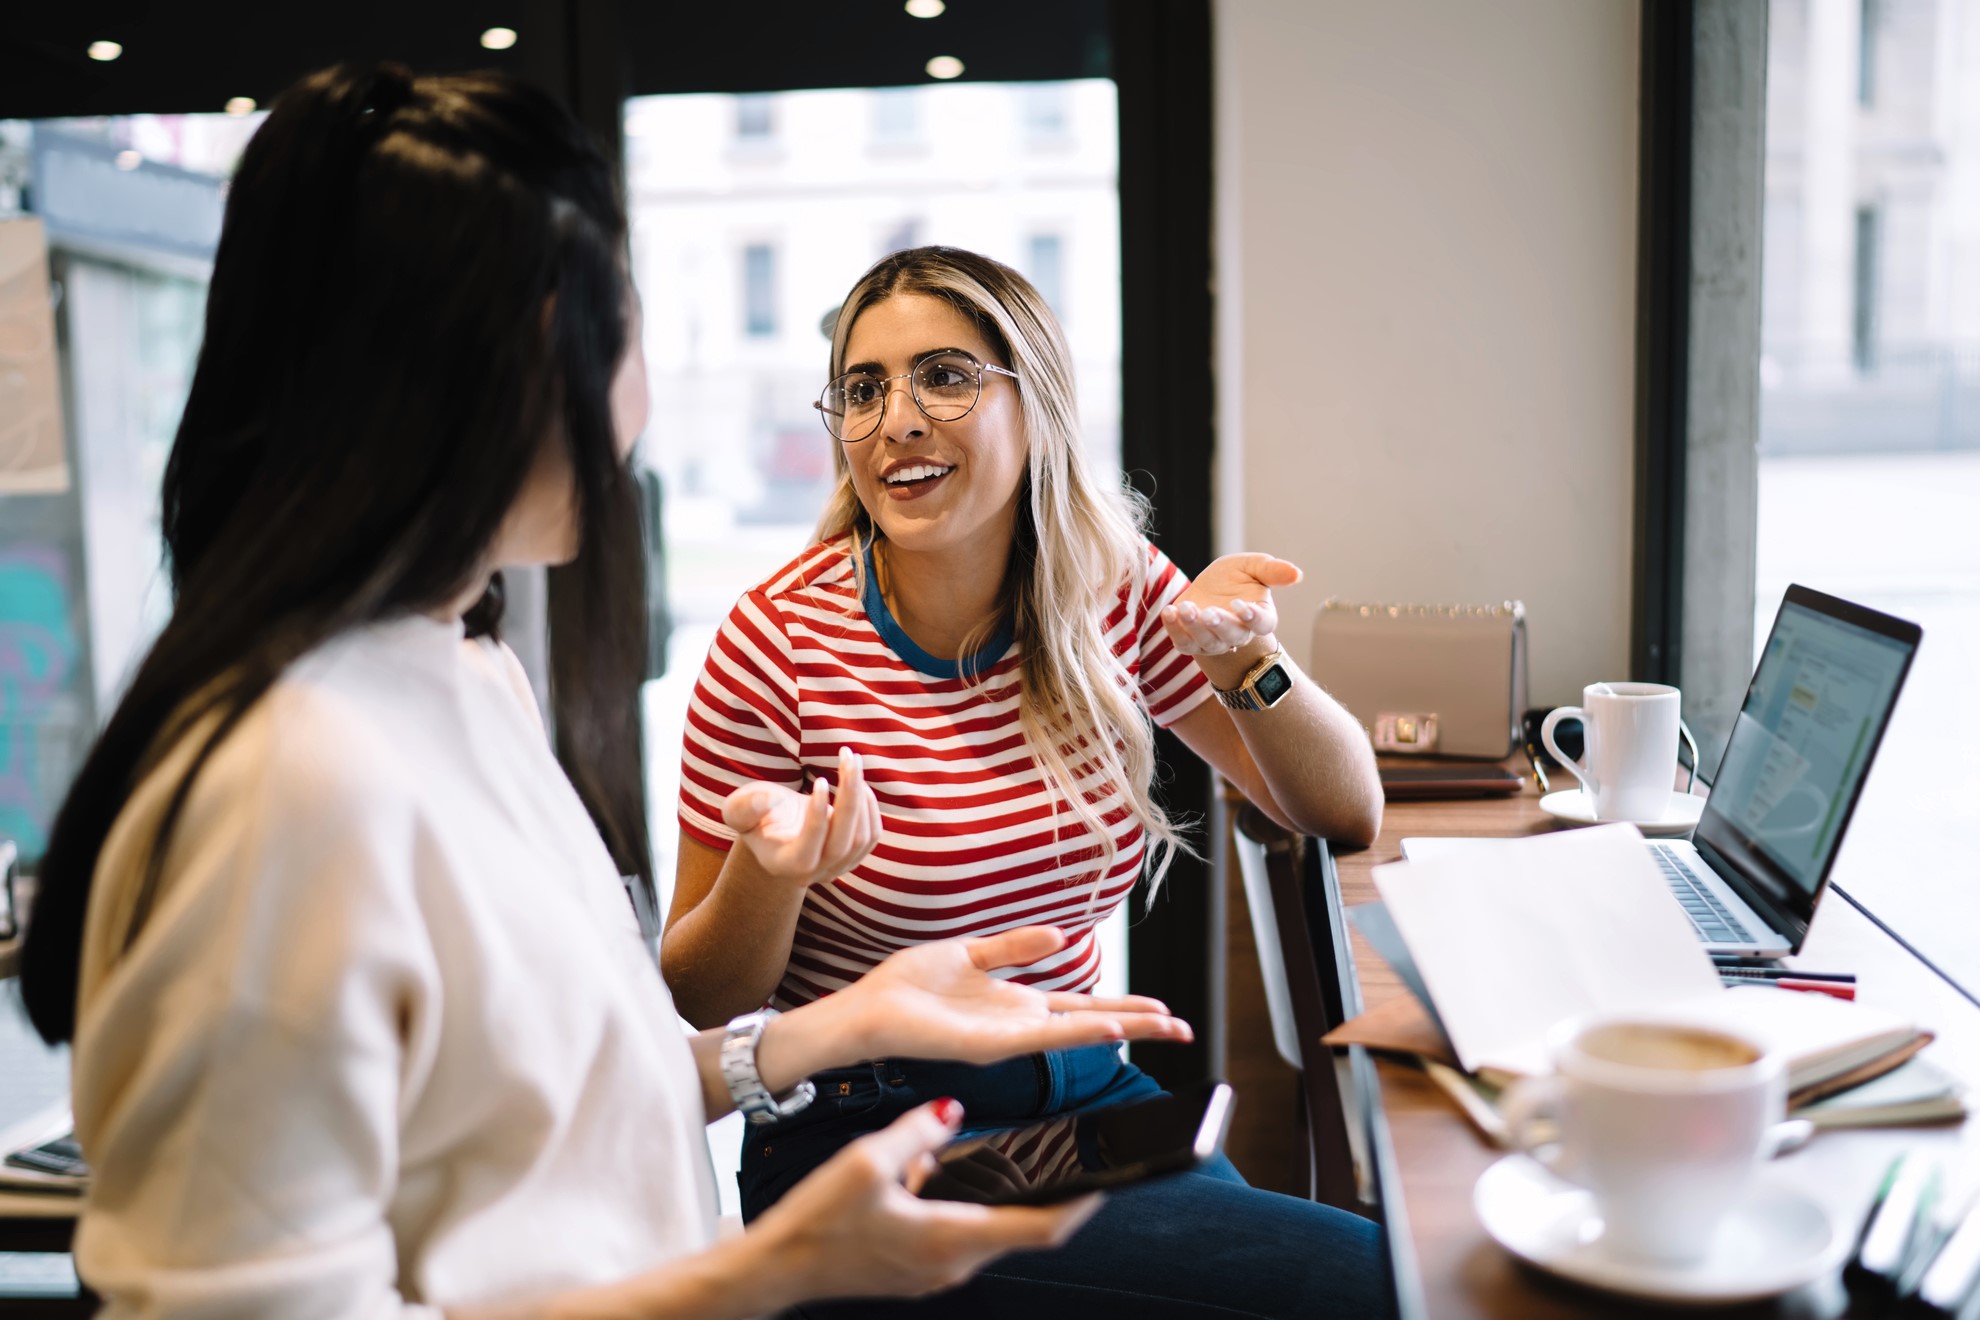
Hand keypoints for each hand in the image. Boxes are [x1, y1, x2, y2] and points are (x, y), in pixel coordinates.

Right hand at [721, 746, 880, 887]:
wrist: (776, 827)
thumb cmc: (755, 815)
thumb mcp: (739, 808)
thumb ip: (744, 807)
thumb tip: (764, 801)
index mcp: (784, 865)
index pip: (807, 852)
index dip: (816, 818)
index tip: (820, 780)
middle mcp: (815, 873)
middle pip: (843, 843)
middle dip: (849, 797)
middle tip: (848, 757)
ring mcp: (838, 867)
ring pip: (863, 838)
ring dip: (862, 795)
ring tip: (851, 761)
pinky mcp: (855, 856)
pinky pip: (872, 835)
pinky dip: (870, 806)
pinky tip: (858, 781)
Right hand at [754, 1101, 1103, 1302]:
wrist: (776, 1268)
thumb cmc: (818, 1221)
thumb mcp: (866, 1162)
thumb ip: (916, 1133)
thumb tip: (951, 1114)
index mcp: (952, 1238)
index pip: (1042, 1228)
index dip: (1082, 1204)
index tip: (1108, 1178)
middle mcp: (953, 1263)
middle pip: (1023, 1228)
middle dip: (1049, 1193)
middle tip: (1072, 1155)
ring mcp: (936, 1272)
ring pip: (990, 1229)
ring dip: (1001, 1196)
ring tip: (1008, 1157)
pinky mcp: (918, 1269)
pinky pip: (960, 1234)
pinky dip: (967, 1204)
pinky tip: (933, 1175)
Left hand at [832, 926, 1192, 1063]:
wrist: (865, 1010)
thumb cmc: (907, 986)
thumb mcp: (968, 953)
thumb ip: (1014, 947)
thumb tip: (1060, 934)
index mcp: (1014, 1003)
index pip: (1082, 1006)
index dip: (1124, 1007)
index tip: (1166, 1008)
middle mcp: (1017, 1024)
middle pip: (1091, 1023)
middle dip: (1138, 1024)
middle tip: (1185, 1029)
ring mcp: (1006, 1037)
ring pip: (1075, 1032)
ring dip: (1120, 1027)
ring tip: (1163, 1026)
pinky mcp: (987, 1044)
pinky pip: (1039, 1037)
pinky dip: (1077, 1033)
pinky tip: (1106, 1030)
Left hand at [1160, 552, 1301, 658]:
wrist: (1208, 589)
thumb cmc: (1235, 577)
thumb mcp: (1252, 566)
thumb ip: (1272, 570)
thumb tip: (1297, 574)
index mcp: (1260, 616)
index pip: (1261, 624)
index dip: (1252, 617)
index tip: (1239, 605)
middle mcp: (1238, 633)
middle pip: (1233, 636)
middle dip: (1220, 625)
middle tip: (1209, 613)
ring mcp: (1213, 641)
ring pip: (1207, 642)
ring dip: (1194, 627)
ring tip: (1185, 608)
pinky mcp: (1191, 642)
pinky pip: (1184, 644)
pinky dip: (1174, 630)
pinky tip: (1169, 612)